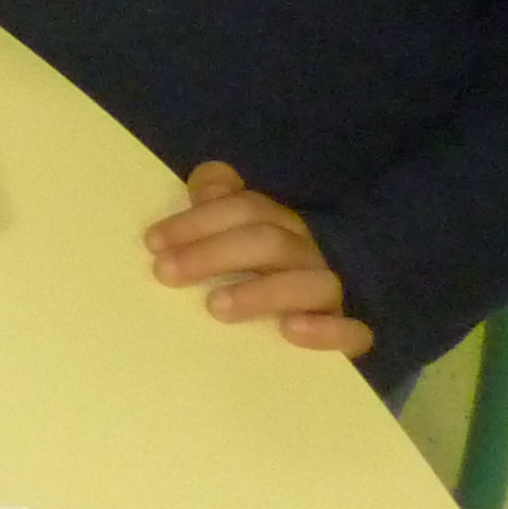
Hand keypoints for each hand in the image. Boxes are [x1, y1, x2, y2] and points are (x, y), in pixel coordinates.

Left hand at [146, 162, 372, 355]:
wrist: (330, 311)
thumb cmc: (265, 271)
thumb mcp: (240, 232)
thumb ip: (221, 202)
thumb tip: (207, 174)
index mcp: (282, 225)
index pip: (246, 208)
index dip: (198, 221)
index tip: (153, 243)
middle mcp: (309, 253)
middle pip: (268, 241)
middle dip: (212, 253)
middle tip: (164, 272)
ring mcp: (332, 293)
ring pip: (311, 283)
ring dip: (261, 292)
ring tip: (215, 307)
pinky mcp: (351, 333)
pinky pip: (354, 332)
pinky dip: (326, 330)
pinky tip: (290, 330)